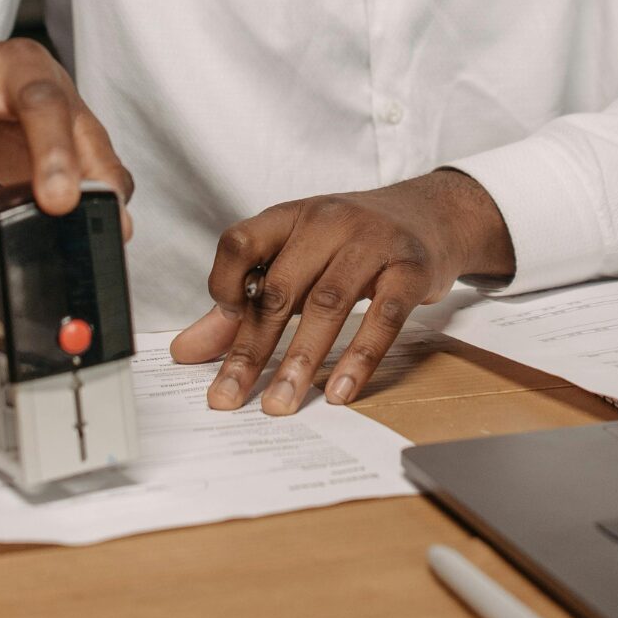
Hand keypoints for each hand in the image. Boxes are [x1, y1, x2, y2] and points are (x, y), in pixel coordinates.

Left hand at [169, 170, 514, 415]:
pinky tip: (339, 392)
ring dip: (301, 360)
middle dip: (253, 348)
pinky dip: (359, 358)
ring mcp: (373, 243)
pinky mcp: (411, 269)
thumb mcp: (298, 255)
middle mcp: (329, 221)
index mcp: (292, 216)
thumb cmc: (354, 239)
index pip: (241, 241)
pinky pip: (383, 318)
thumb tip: (185, 352)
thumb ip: (243, 302)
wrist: (432, 213)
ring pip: (329, 304)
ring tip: (281, 404)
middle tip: (231, 397)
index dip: (223, 283)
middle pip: (282, 287)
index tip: (220, 328)